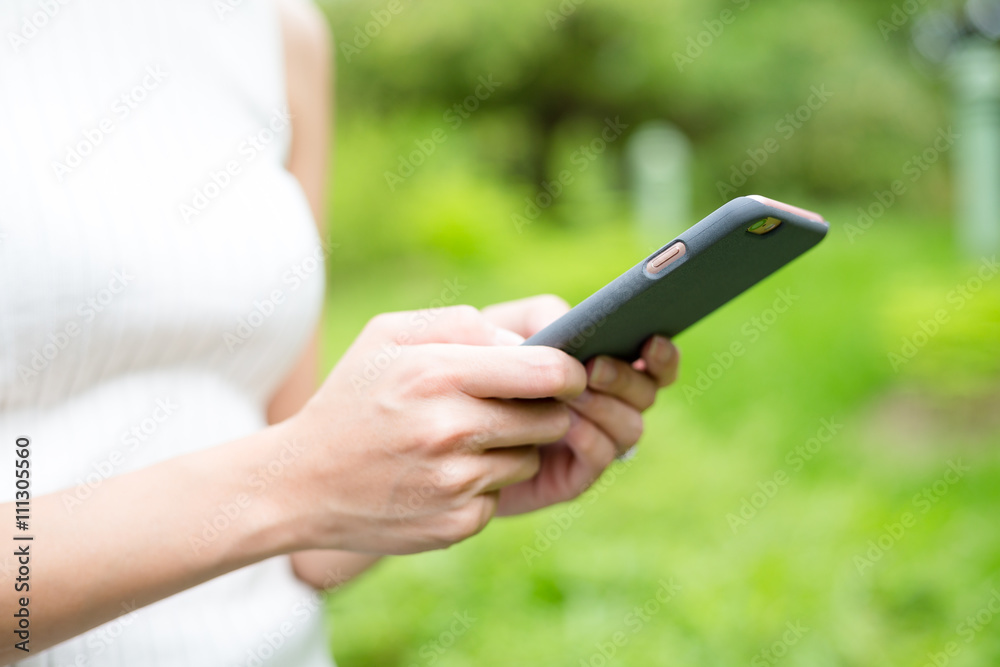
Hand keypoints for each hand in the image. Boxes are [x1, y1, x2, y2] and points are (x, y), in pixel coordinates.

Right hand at [277, 306, 586, 554]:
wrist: (299, 484)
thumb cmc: (352, 399)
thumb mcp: (387, 337)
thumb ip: (459, 323)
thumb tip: (522, 342)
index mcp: (437, 374)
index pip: (545, 371)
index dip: (568, 372)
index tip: (568, 374)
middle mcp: (450, 429)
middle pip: (548, 418)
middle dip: (539, 410)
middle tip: (506, 408)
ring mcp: (454, 482)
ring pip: (529, 459)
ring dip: (510, 449)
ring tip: (461, 442)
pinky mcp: (456, 523)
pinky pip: (502, 495)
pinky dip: (484, 486)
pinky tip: (444, 476)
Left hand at [481, 295, 679, 515]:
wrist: (439, 422)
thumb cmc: (474, 364)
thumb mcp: (505, 327)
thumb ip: (541, 316)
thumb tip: (572, 326)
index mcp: (602, 366)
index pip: (652, 364)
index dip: (661, 355)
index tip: (651, 339)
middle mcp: (607, 405)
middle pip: (646, 395)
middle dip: (627, 379)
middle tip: (596, 367)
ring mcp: (593, 442)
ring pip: (630, 427)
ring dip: (607, 406)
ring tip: (574, 393)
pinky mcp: (572, 477)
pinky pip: (600, 458)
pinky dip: (589, 437)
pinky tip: (567, 425)